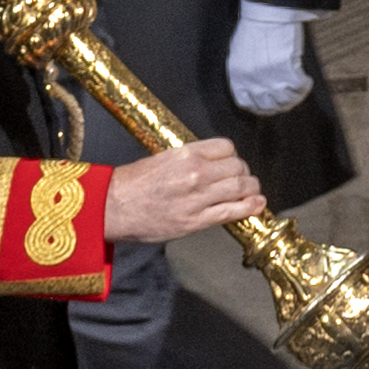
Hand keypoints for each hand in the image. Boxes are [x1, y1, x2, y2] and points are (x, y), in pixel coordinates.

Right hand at [113, 135, 263, 242]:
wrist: (111, 208)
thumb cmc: (131, 184)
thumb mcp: (161, 159)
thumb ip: (188, 159)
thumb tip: (210, 163)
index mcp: (185, 154)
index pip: (226, 147)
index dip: (232, 155)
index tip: (230, 162)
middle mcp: (196, 173)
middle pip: (237, 167)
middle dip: (243, 172)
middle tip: (242, 178)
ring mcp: (198, 198)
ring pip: (241, 188)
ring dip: (251, 189)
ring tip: (251, 191)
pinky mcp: (196, 221)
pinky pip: (233, 212)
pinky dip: (250, 208)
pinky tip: (257, 205)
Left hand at [227, 3, 319, 114]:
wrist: (267, 13)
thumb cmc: (254, 28)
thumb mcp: (239, 53)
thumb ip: (245, 73)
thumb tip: (255, 87)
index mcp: (237, 76)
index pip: (246, 103)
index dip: (260, 107)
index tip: (270, 105)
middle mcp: (252, 80)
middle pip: (268, 106)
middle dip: (280, 105)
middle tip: (289, 98)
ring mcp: (270, 77)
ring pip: (285, 100)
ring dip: (295, 97)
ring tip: (299, 89)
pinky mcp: (287, 69)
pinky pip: (299, 88)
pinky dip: (305, 87)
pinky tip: (307, 80)